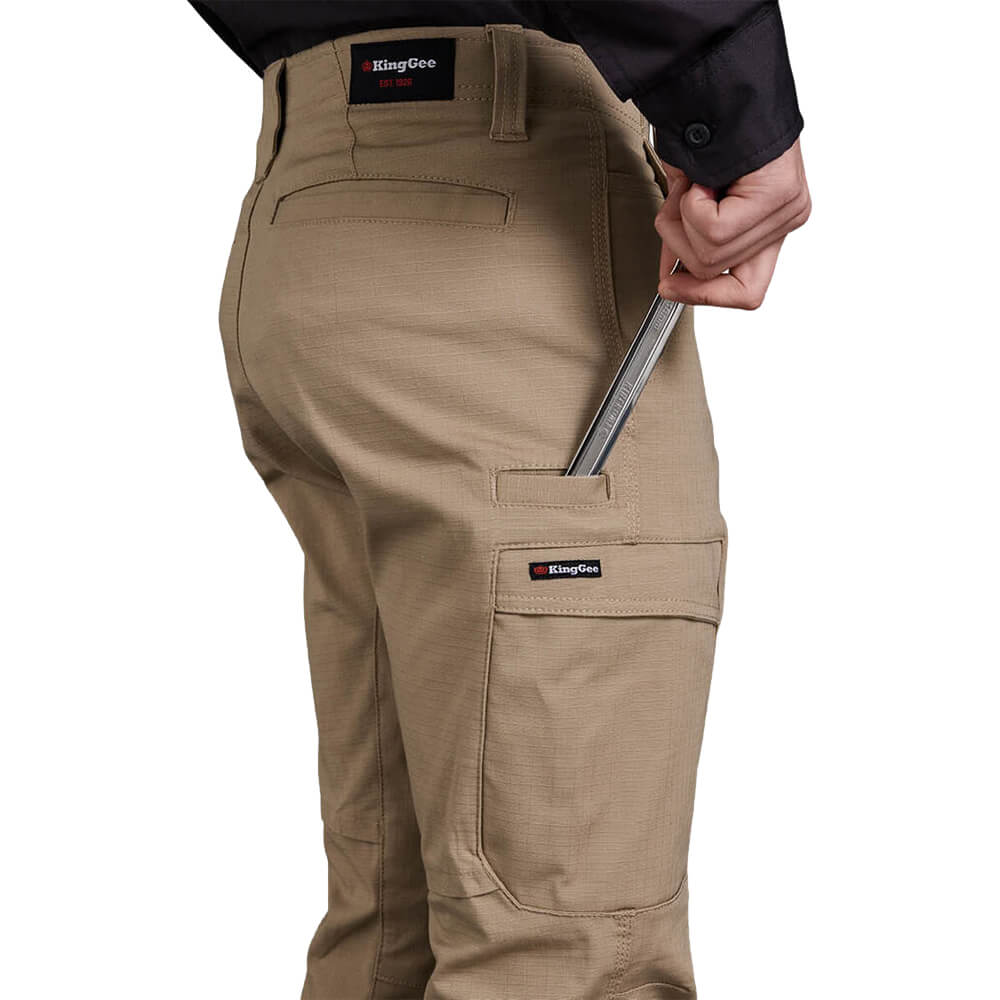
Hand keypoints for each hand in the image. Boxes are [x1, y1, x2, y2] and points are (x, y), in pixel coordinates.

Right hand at [654, 138, 810, 309]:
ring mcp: (787, 211)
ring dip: (681, 218)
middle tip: (676, 209)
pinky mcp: (779, 197)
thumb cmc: (710, 132)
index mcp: (769, 227)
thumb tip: (671, 280)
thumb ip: (688, 240)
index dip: (704, 296)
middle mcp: (785, 222)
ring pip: (711, 254)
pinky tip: (700, 180)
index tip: (669, 286)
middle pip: (718, 274)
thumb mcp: (693, 198)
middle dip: (678, 244)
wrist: (722, 84)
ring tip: (689, 184)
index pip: (748, 292)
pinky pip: (714, 230)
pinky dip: (691, 204)